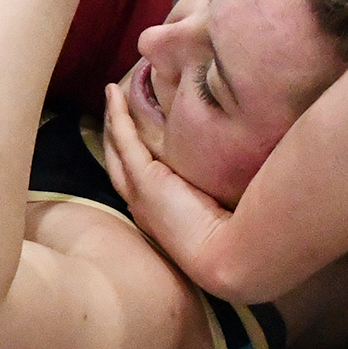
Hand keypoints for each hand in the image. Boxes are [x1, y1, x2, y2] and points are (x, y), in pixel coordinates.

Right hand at [101, 81, 232, 269]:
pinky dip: (118, 115)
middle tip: (113, 107)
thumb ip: (215, 189)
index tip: (132, 135)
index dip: (130, 155)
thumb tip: (236, 165)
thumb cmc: (232, 237)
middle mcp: (141, 204)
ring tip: (112, 95)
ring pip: (116, 149)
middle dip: (113, 135)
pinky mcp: (144, 178)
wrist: (227, 256)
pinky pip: (125, 139)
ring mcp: (139, 191)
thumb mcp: (218, 207)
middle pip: (118, 163)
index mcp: (157, 214)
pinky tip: (114, 92)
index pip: (136, 178)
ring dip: (112, 120)